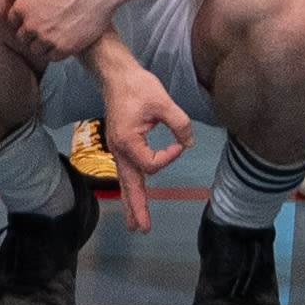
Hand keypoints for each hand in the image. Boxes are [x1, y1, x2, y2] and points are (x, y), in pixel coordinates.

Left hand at [0, 0, 129, 64]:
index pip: (12, 21)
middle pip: (22, 38)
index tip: (35, 13)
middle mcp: (32, 25)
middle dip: (31, 32)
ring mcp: (48, 38)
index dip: (22, 18)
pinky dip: (54, 50)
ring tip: (53, 32)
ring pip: (36, 49)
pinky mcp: (64, 48)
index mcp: (22, 7)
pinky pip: (51, 57)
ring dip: (42, 43)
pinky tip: (62, 38)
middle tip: (45, 24)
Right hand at [90, 53, 190, 231]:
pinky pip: (126, 171)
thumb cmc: (137, 86)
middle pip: (129, 185)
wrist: (115, 75)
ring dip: (131, 202)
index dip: (170, 157)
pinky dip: (130, 187)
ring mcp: (117, 149)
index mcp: (128, 141)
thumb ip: (179, 124)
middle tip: (142, 229)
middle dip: (136, 207)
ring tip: (135, 223)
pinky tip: (133, 196)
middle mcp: (119, 149)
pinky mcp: (120, 145)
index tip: (179, 141)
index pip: (152, 164)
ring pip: (125, 181)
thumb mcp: (163, 102)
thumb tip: (188, 144)